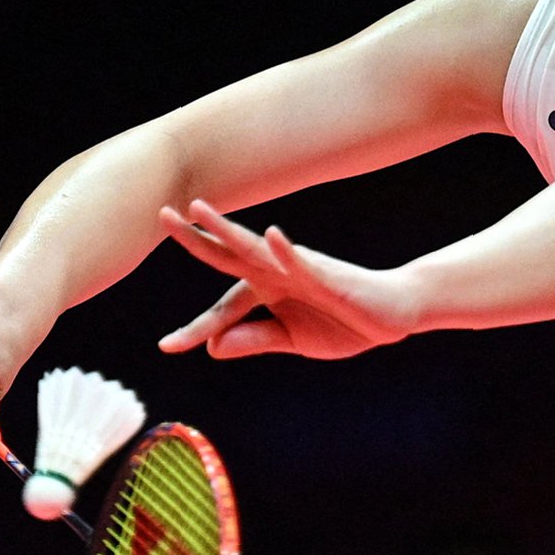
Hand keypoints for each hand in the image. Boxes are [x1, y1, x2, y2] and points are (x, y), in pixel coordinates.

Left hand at [156, 200, 416, 359]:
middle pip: (228, 255)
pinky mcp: (326, 275)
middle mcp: (274, 271)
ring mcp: (298, 269)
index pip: (222, 308)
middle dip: (195, 238)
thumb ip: (254, 338)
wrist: (392, 314)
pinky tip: (269, 235)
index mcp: (264, 289)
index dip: (196, 327)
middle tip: (162, 216)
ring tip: (200, 208)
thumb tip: (212, 346)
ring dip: (228, 228)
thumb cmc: (343, 321)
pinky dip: (285, 249)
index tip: (167, 346)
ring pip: (257, 248)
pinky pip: (302, 261)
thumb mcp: (291, 340)